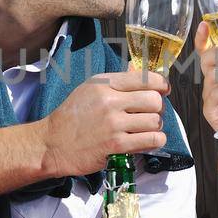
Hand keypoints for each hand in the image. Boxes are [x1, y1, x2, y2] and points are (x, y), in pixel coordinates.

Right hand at [38, 69, 169, 176]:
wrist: (52, 144)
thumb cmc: (72, 116)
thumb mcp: (90, 89)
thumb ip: (117, 81)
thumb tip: (141, 70)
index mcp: (104, 84)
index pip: (145, 78)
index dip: (162, 85)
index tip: (164, 90)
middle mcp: (110, 101)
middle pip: (154, 100)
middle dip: (158, 108)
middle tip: (151, 113)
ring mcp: (113, 125)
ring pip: (155, 121)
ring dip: (156, 126)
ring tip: (145, 129)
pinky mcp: (116, 146)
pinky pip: (152, 140)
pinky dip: (155, 141)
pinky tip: (146, 140)